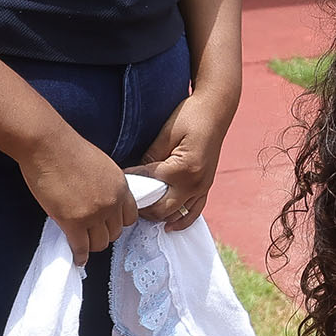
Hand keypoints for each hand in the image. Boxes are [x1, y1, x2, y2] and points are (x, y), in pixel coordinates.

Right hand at [23, 126, 138, 262]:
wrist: (48, 145)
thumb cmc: (68, 149)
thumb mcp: (100, 165)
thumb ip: (106, 185)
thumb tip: (101, 200)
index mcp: (120, 186)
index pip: (130, 217)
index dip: (117, 223)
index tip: (107, 224)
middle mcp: (112, 202)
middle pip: (115, 233)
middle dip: (104, 235)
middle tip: (91, 234)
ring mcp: (94, 214)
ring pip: (100, 243)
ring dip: (91, 245)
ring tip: (82, 243)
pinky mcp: (73, 222)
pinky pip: (80, 247)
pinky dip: (79, 255)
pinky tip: (76, 258)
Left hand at [125, 93, 233, 231]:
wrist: (216, 109)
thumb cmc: (191, 116)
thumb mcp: (166, 133)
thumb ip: (150, 157)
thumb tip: (135, 174)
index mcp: (182, 169)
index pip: (149, 184)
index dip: (132, 182)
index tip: (118, 180)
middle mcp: (195, 184)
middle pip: (161, 209)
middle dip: (142, 208)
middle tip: (127, 201)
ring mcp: (203, 187)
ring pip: (176, 214)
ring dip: (158, 216)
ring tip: (142, 211)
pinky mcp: (206, 186)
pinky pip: (194, 211)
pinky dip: (181, 221)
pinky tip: (168, 226)